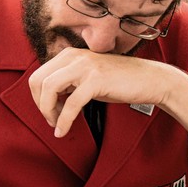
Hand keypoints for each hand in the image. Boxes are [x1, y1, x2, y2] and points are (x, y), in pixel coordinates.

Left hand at [28, 48, 170, 136]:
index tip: (49, 112)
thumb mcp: (85, 78)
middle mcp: (73, 56)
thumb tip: (45, 100)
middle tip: (51, 119)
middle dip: (39, 104)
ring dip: (48, 111)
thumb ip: (66, 83)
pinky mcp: (95, 79)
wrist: (150, 80)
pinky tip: (63, 131)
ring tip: (57, 124)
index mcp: (68, 55)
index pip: (37, 76)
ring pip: (49, 89)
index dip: (37, 98)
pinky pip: (71, 103)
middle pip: (37, 81)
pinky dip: (63, 120)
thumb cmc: (118, 81)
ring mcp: (84, 66)